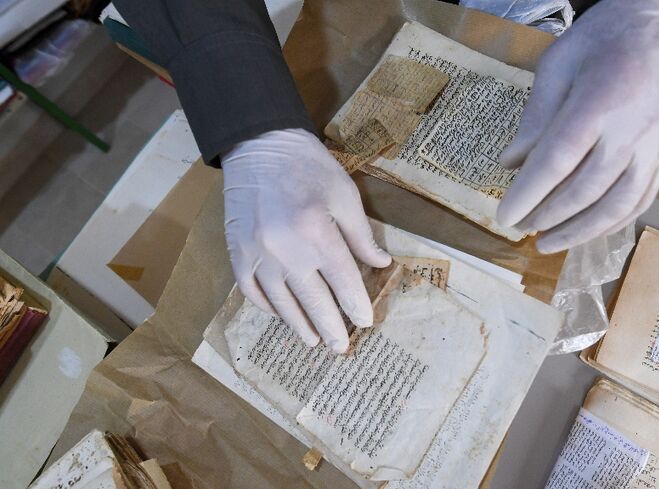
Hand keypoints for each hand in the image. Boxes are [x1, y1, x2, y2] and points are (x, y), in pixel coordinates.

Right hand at [222, 129, 391, 352]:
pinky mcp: (236, 252)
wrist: (259, 144)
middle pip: (313, 300)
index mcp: (317, 233)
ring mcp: (257, 254)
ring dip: (298, 325)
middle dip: (331, 327)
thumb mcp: (345, 194)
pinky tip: (281, 314)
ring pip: (281, 302)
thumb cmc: (308, 167)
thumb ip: (361, 235)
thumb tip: (380, 265)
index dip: (356, 305)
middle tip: (341, 348)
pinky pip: (251, 290)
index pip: (342, 282)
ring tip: (313, 341)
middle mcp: (285, 250)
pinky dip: (267, 306)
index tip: (365, 322)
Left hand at [497, 0, 658, 252]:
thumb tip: (511, 164)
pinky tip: (588, 232)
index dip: (529, 193)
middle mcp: (634, 127)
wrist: (656, 26)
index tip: (505, 216)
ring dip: (581, 230)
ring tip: (549, 242)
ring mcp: (657, 143)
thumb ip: (535, 118)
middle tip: (522, 228)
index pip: (558, 160)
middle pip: (588, 188)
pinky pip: (643, 198)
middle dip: (550, 215)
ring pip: (619, 203)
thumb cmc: (600, 41)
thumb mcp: (556, 65)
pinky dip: (614, 222)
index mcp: (601, 100)